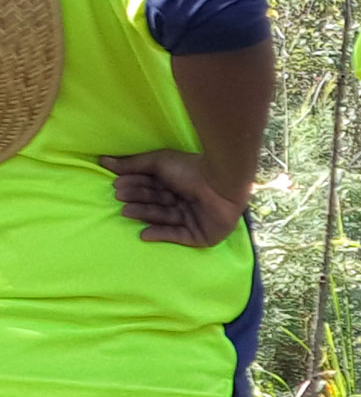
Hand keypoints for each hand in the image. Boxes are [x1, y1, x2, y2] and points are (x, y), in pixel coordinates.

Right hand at [101, 150, 246, 247]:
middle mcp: (186, 200)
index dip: (135, 185)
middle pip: (157, 201)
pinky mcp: (200, 236)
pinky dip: (161, 234)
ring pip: (165, 217)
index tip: (116, 184)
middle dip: (138, 199)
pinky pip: (178, 236)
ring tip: (126, 211)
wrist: (220, 184)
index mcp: (180, 183)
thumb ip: (132, 164)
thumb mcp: (158, 162)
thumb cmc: (190, 169)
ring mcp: (194, 219)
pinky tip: (143, 233)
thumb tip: (103, 160)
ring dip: (145, 214)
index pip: (153, 186)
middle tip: (119, 196)